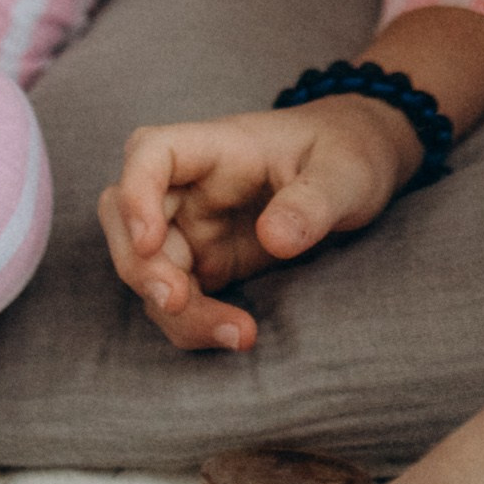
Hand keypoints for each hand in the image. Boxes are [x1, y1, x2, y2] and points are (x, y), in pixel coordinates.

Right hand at [100, 99, 421, 351]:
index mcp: (217, 147)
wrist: (358, 168)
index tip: (149, 240)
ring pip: (146, 268)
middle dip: (141, 266)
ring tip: (237, 335)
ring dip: (174, 309)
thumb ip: (313, 202)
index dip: (135, 193)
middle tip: (177, 303)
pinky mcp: (206, 264)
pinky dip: (195, 323)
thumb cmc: (347, 154)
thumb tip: (275, 238)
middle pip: (126, 216)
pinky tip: (238, 336)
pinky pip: (177, 298)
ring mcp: (193, 227)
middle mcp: (191, 186)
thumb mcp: (345, 173)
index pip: (151, 152)